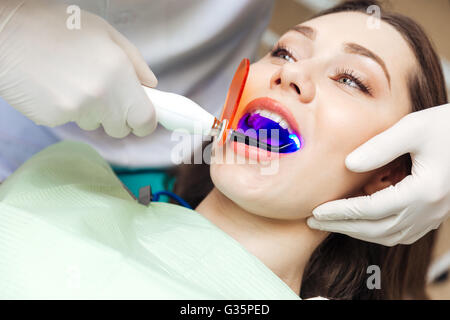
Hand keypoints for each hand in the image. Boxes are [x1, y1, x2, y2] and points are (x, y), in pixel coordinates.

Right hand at [0, 0, 156, 137]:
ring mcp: (74, 111)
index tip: (141, 116)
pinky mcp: (51, 118)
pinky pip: (70, 121)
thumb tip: (151, 86)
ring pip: (94, 124)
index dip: (146, 122)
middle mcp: (100, 99)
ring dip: (92, 111)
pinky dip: (67, 109)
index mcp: (119, 76)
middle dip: (118, 116)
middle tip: (106, 93)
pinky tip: (55, 86)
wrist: (7, 30)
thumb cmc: (56, 26)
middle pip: (120, 129)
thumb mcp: (105, 33)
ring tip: (74, 81)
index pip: (145, 121)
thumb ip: (135, 62)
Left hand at [307, 104, 449, 245]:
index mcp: (424, 191)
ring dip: (358, 233)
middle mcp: (430, 210)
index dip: (340, 212)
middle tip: (313, 222)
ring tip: (332, 223)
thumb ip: (379, 146)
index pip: (371, 209)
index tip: (316, 211)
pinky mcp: (433, 214)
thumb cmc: (447, 126)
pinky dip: (376, 232)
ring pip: (389, 236)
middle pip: (377, 229)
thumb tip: (348, 165)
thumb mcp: (413, 127)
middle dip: (342, 227)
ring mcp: (433, 216)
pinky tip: (361, 223)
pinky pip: (401, 234)